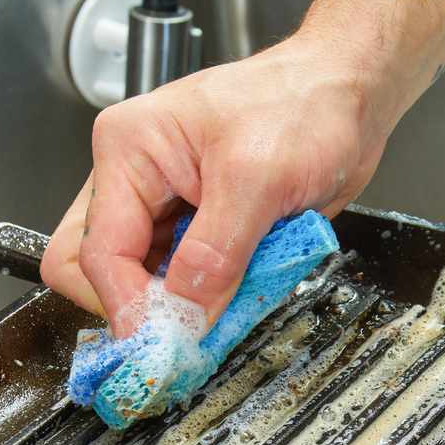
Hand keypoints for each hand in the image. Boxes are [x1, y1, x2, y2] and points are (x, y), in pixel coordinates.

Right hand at [41, 37, 388, 336]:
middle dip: (137, 309)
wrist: (347, 98)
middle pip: (96, 271)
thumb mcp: (259, 178)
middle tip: (183, 338)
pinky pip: (183, 286)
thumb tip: (183, 315)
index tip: (162, 346)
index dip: (127, 306)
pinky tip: (239, 294)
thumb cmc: (305, 104)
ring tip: (224, 310)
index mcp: (129, 151)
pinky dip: (208, 303)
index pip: (98, 251)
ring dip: (177, 310)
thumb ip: (216, 252)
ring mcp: (165, 210)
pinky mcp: (197, 233)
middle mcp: (136, 182)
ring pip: (140, 285)